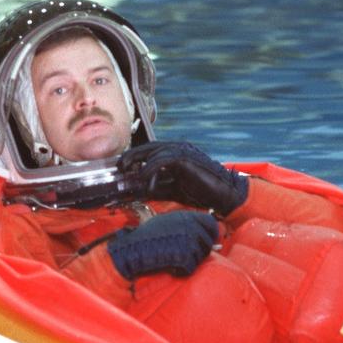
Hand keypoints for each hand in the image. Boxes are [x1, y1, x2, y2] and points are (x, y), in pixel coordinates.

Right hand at [105, 211, 217, 280]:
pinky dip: (181, 270)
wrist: (134, 248)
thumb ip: (184, 225)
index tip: (207, 241)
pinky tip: (169, 266)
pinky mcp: (186, 256)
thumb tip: (203, 233)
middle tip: (184, 255)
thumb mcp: (166, 222)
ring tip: (171, 258)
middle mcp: (191, 227)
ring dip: (188, 262)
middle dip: (199, 251)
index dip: (210, 234)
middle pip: (207, 243)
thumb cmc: (146, 237)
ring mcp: (190, 241)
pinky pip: (190, 268)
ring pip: (199, 258)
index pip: (210, 223)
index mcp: (186, 216)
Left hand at [118, 141, 248, 216]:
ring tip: (130, 178)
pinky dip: (150, 169)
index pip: (148, 151)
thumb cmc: (199, 192)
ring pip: (154, 152)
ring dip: (140, 166)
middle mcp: (177, 148)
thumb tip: (134, 192)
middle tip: (119, 167)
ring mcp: (182, 151)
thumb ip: (153, 189)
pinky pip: (163, 160)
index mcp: (174, 153)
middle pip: (148, 147)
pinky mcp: (185, 157)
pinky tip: (144, 179)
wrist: (223, 195)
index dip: (133, 157)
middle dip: (131, 156)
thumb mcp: (170, 190)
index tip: (120, 167)